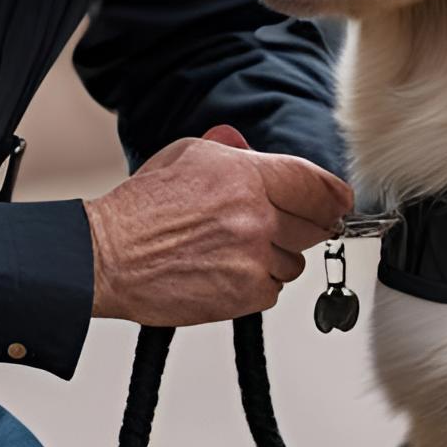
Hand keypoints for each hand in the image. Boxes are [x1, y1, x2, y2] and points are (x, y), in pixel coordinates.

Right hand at [85, 124, 352, 325]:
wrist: (107, 257)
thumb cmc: (138, 210)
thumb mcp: (185, 156)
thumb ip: (229, 152)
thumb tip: (253, 151)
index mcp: (245, 176)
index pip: (316, 185)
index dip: (334, 196)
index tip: (340, 202)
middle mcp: (256, 216)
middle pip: (314, 226)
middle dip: (301, 226)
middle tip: (273, 227)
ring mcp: (253, 258)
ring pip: (293, 262)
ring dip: (274, 258)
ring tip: (232, 251)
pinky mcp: (244, 296)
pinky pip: (273, 291)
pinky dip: (256, 285)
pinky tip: (225, 272)